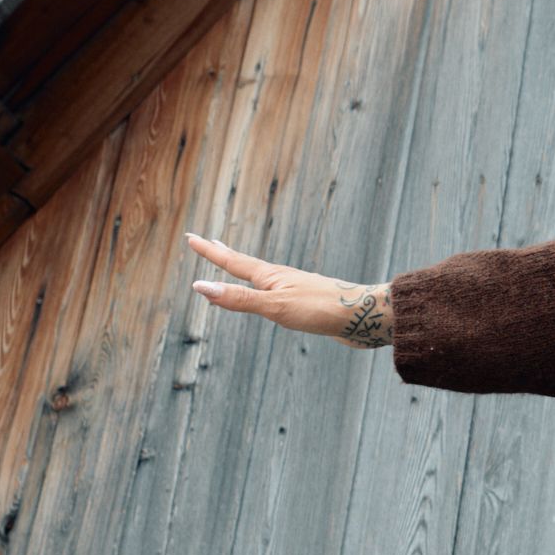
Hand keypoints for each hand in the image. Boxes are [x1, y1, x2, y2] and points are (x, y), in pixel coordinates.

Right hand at [187, 231, 392, 347]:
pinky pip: (276, 292)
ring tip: (236, 264)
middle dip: (224, 254)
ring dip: (244, 269)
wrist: (363, 317)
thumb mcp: (274, 306)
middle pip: (246, 264)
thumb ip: (239, 299)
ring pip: (262, 277)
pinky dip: (262, 288)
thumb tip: (201, 286)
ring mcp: (295, 288)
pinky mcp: (307, 303)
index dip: (209, 252)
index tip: (191, 237)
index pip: (232, 261)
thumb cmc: (320, 310)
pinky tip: (271, 292)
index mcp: (270, 276)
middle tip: (208, 242)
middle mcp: (281, 278)